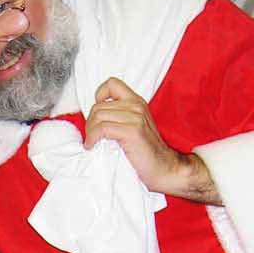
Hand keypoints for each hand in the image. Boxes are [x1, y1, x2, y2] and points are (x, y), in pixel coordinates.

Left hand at [85, 77, 220, 202]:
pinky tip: (92, 146)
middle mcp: (136, 106)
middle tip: (92, 137)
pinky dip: (92, 138)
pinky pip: (102, 129)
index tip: (97, 115)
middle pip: (99, 106)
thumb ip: (119, 117)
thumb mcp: (134, 127)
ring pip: (98, 116)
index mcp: (137, 102)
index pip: (112, 83)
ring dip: (90, 131)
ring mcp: (135, 117)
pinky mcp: (132, 131)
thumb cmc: (146, 153)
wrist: (164, 168)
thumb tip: (94, 118)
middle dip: (90, 123)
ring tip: (92, 142)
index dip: (99, 95)